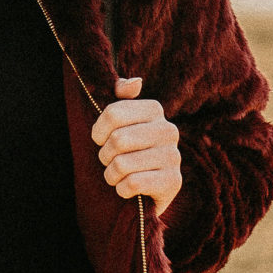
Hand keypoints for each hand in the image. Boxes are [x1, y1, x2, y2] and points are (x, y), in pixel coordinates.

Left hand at [91, 78, 180, 214]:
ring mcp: (173, 156)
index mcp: (154, 109)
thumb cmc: (128, 149)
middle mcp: (169, 129)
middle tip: (110, 161)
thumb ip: (120, 94)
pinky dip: (122, 189)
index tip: (101, 140)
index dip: (98, 132)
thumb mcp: (121, 120)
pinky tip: (127, 188)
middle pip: (117, 140)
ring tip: (118, 175)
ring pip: (122, 164)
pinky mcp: (173, 182)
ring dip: (111, 175)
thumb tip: (136, 83)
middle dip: (105, 155)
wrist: (148, 189)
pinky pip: (133, 183)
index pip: (112, 114)